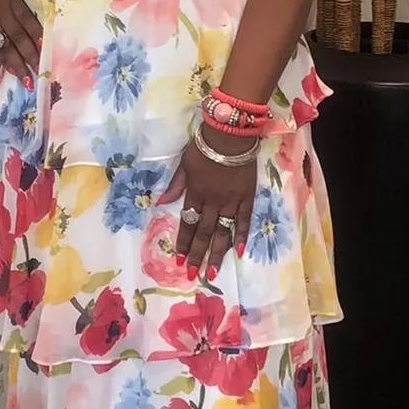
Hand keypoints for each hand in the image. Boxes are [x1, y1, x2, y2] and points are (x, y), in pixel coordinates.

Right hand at [0, 0, 42, 86]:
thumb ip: (23, 7)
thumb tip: (40, 28)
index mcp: (14, 0)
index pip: (31, 21)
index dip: (40, 38)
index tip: (52, 52)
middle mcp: (4, 12)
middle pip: (20, 36)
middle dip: (32, 55)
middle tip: (43, 71)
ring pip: (8, 46)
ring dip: (19, 63)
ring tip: (28, 78)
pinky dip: (4, 60)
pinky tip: (12, 70)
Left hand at [158, 127, 258, 281]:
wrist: (230, 134)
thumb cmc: (204, 144)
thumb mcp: (184, 162)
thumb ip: (176, 184)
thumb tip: (161, 202)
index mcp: (195, 192)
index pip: (188, 222)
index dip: (183, 242)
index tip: (179, 260)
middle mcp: (212, 201)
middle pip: (204, 232)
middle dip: (197, 254)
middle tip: (193, 274)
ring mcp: (231, 200)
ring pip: (222, 231)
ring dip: (216, 253)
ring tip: (212, 273)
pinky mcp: (247, 196)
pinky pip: (244, 220)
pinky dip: (241, 235)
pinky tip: (238, 252)